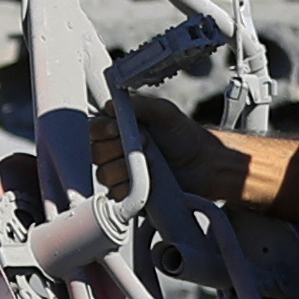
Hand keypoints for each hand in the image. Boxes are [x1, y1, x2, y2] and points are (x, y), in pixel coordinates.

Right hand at [96, 96, 251, 206]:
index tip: (116, 129)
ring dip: (126, 168)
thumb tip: (111, 104)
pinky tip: (148, 178)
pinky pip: (116, 193)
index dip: (102, 130)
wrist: (204, 164)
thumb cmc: (185, 137)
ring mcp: (123, 173)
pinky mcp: (130, 193)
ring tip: (151, 161)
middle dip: (118, 149)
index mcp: (121, 129)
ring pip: (104, 173)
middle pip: (96, 153)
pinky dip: (130, 186)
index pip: (95, 129)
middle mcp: (118, 151)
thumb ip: (138, 104)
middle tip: (143, 143)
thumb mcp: (164, 112)